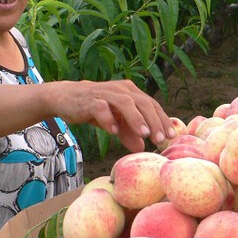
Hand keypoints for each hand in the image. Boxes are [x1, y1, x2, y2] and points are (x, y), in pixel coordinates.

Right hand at [58, 80, 176, 151]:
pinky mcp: (89, 100)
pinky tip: (114, 131)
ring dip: (136, 118)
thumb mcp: (115, 122)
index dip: (162, 120)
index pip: (152, 105)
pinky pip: (101, 108)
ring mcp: (105, 93)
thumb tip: (142, 149)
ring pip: (125, 103)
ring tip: (144, 134)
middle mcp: (121, 89)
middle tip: (160, 139)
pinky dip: (109, 119)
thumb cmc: (95, 108)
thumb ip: (129, 134)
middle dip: (154, 121)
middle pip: (143, 103)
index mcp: (131, 92)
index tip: (171, 136)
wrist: (66, 98)